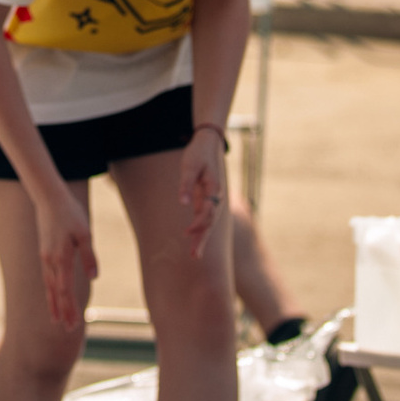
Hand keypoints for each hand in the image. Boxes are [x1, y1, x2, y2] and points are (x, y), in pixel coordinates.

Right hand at [34, 185, 97, 330]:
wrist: (49, 198)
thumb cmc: (70, 213)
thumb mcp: (85, 232)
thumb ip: (89, 256)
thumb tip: (94, 277)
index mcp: (61, 257)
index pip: (65, 290)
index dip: (69, 308)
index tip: (74, 324)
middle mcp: (50, 261)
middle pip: (56, 292)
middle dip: (62, 311)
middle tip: (68, 330)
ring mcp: (45, 257)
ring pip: (49, 286)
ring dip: (54, 304)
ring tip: (56, 320)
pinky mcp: (45, 253)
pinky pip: (47, 277)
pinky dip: (50, 291)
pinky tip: (53, 296)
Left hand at [177, 126, 226, 253]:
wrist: (207, 144)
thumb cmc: (198, 154)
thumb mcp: (189, 166)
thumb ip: (186, 184)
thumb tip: (182, 203)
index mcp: (215, 190)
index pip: (208, 212)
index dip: (198, 224)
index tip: (187, 233)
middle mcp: (216, 198)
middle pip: (210, 222)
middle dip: (202, 239)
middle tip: (195, 256)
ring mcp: (212, 200)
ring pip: (208, 223)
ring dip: (201, 238)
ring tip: (195, 255)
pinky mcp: (205, 200)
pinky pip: (203, 218)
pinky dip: (199, 230)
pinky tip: (194, 241)